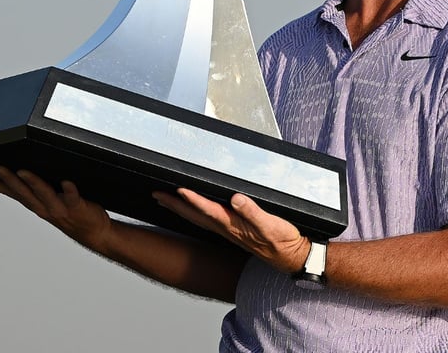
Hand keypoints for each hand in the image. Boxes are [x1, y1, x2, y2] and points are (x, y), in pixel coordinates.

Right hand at [0, 166, 111, 252]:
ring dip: (32, 183)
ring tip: (22, 171)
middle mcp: (41, 206)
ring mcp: (58, 207)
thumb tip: (21, 162)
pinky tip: (67, 182)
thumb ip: (35, 183)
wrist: (93, 231)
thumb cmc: (69, 210)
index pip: (6, 190)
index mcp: (32, 202)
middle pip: (21, 191)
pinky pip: (72, 197)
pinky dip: (69, 190)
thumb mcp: (47, 196)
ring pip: (42, 194)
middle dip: (6, 178)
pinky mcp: (77, 206)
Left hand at [154, 189, 309, 273]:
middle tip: (156, 194)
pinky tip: (194, 210)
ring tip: (166, 200)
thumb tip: (236, 199)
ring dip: (180, 209)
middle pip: (195, 216)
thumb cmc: (282, 241)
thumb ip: (253, 212)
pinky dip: (195, 213)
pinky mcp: (234, 232)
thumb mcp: (271, 226)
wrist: (291, 257)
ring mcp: (229, 231)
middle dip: (174, 205)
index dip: (193, 200)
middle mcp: (227, 229)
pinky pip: (207, 221)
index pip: (208, 210)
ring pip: (198, 219)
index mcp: (234, 225)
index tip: (178, 189)